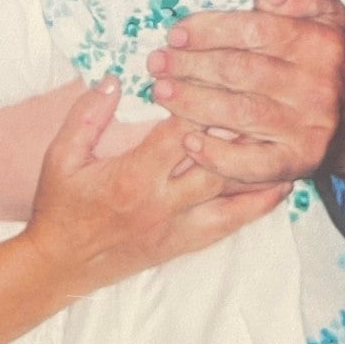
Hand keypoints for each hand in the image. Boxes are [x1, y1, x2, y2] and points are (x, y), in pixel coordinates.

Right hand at [23, 78, 290, 296]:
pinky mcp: (183, 245)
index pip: (177, 134)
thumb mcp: (61, 156)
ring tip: (286, 140)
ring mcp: (177, 228)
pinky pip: (229, 225)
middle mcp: (162, 204)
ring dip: (257, 168)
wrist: (59, 266)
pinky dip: (256, 206)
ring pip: (230, 196)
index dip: (198, 104)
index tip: (213, 77)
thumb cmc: (58, 207)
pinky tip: (277, 187)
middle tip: (264, 103)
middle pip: (215, 164)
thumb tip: (114, 80)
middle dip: (238, 133)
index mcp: (132, 177)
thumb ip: (86, 116)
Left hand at [147, 0, 344, 187]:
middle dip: (190, 66)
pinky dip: (217, 156)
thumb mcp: (330, 15)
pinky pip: (253, 164)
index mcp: (319, 43)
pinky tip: (189, 142)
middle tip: (157, 63)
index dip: (208, 31)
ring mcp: (307, 128)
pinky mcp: (299, 162)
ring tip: (162, 93)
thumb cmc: (334, 62)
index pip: (254, 30)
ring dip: (192, 104)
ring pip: (238, 114)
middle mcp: (315, 85)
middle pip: (239, 72)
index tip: (176, 34)